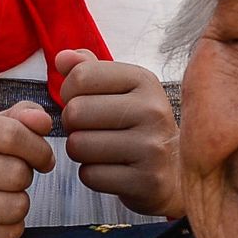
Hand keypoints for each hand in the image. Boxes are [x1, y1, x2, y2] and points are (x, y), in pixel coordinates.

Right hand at [0, 103, 56, 237]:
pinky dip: (12, 226)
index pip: (13, 135)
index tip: (42, 157)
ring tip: (4, 194)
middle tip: (13, 176)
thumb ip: (23, 116)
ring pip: (16, 206)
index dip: (39, 149)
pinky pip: (8, 232)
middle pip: (17, 173)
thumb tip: (43, 122)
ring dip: (20, 202)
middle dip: (26, 176)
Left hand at [55, 48, 182, 218]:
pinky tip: (112, 170)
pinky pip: (90, 175)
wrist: (175, 172)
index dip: (69, 92)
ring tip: (101, 150)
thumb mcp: (119, 89)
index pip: (81, 75)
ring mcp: (152, 147)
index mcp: (144, 80)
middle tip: (91, 130)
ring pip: (78, 145)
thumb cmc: (137, 125)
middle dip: (72, 124)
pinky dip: (92, 175)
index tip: (84, 101)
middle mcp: (153, 110)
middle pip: (75, 111)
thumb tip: (62, 57)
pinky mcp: (147, 181)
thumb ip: (88, 68)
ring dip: (80, 151)